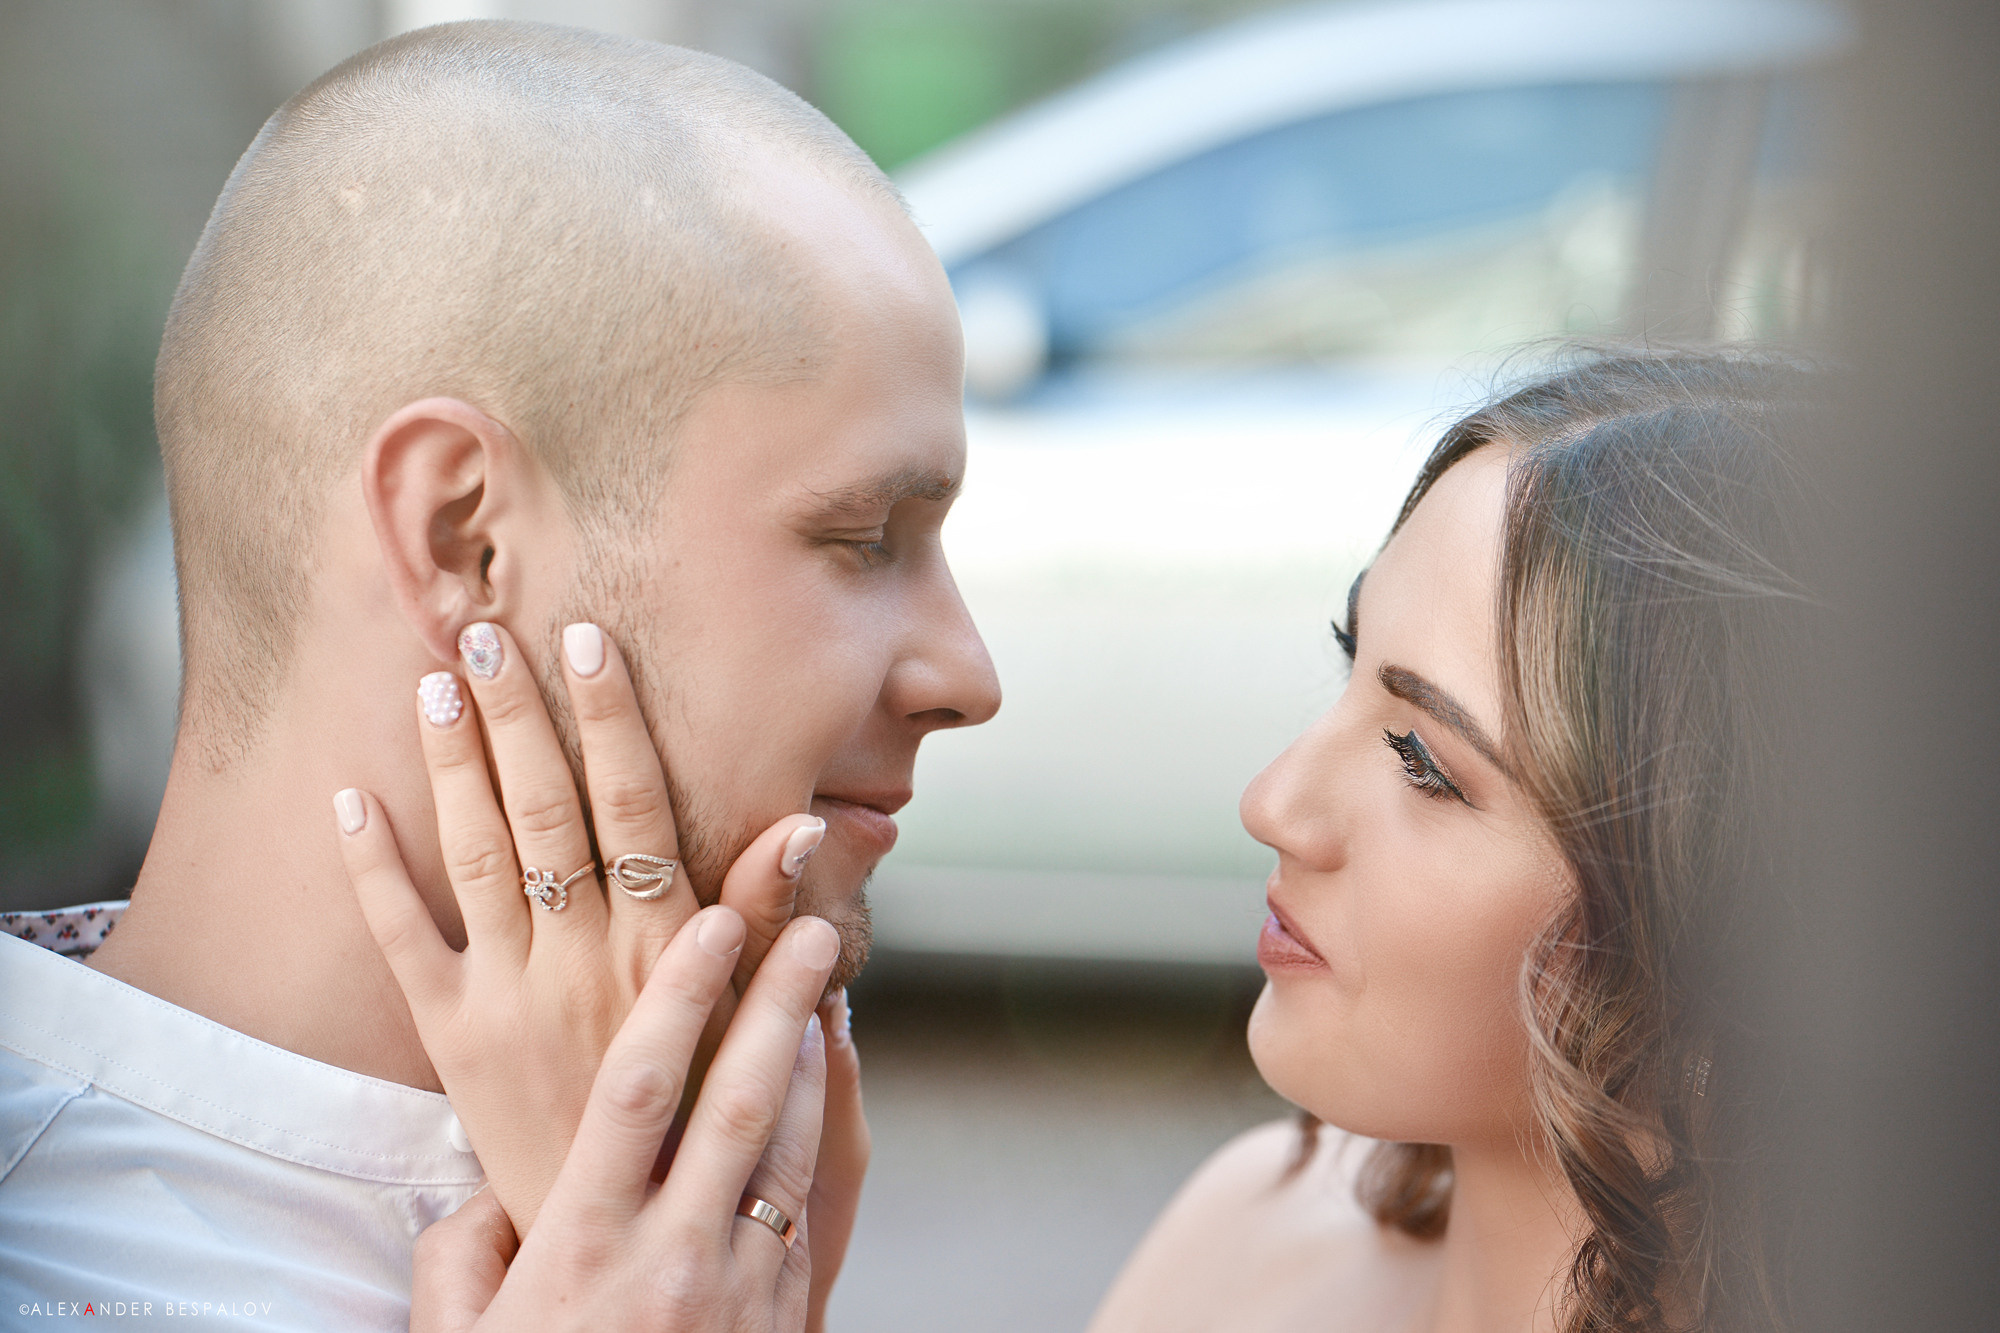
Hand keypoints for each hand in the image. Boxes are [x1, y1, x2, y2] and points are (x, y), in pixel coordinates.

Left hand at [332, 619, 824, 1230]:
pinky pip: (399, 937)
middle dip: (517, 714)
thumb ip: (768, 912)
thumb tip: (807, 822)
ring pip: (476, 853)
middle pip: (545, 809)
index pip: (634, 805)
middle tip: (488, 630)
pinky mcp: (450, 1033)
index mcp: (663, 941)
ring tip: (437, 682)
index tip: (587, 643)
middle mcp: (583, 955)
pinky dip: (371, 866)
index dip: (610, 720)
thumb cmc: (700, 1097)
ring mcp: (509, 993)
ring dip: (454, 763)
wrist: (623, 1213)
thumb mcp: (753, 1009)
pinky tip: (348, 798)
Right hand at [409, 904, 841, 1331]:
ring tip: (823, 997)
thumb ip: (464, 1252)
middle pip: (739, 1104)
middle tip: (812, 931)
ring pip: (790, 1156)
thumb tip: (493, 1188)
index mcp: (582, 1249)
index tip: (710, 925)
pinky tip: (819, 1102)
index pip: (639, 1092)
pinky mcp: (781, 1325)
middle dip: (778, 1006)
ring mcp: (737, 1296)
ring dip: (811, 1070)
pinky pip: (807, 1216)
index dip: (678, 998)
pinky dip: (819, 1147)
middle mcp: (669, 1261)